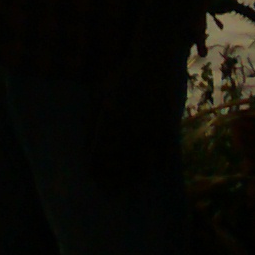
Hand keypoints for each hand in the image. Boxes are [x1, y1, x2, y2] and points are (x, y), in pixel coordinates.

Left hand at [87, 53, 179, 193]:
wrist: (155, 60)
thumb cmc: (124, 76)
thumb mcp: (101, 94)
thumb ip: (92, 121)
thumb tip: (86, 146)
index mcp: (109, 118)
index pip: (100, 153)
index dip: (97, 170)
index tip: (95, 181)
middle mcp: (129, 126)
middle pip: (120, 164)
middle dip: (115, 181)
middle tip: (111, 194)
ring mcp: (150, 128)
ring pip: (142, 163)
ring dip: (135, 178)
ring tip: (130, 188)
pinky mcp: (168, 126)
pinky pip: (163, 153)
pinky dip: (157, 164)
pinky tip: (152, 171)